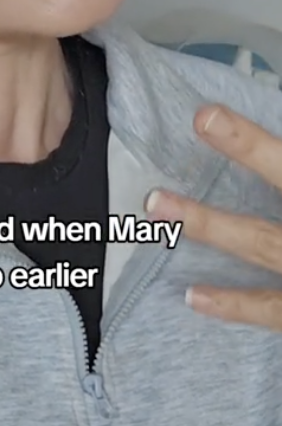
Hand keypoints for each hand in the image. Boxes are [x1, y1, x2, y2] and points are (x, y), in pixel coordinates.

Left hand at [143, 105, 281, 329]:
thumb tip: (249, 142)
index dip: (249, 141)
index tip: (205, 114)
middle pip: (279, 190)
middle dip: (243, 154)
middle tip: (196, 125)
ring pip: (261, 246)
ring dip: (209, 225)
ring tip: (156, 206)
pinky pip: (270, 311)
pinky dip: (233, 304)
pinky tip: (191, 296)